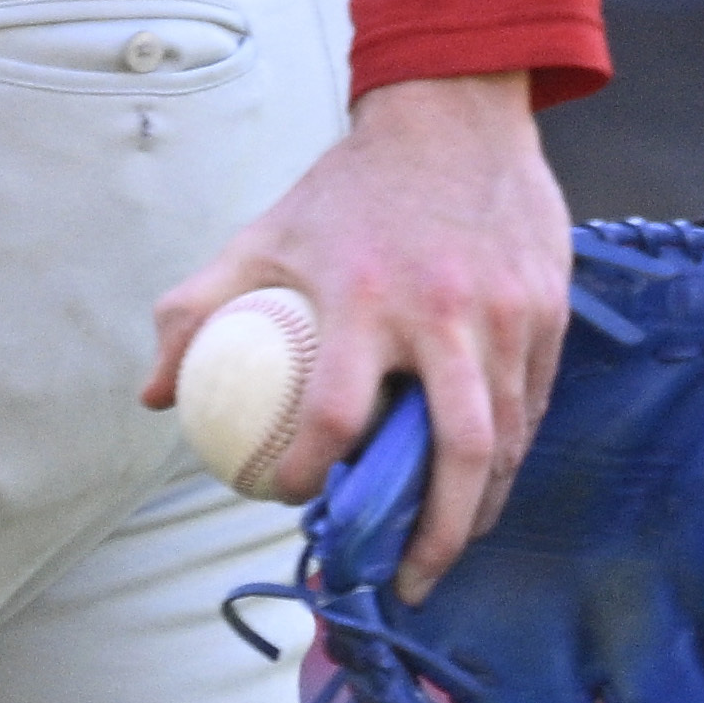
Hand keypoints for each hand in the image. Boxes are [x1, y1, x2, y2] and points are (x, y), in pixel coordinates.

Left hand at [145, 72, 569, 594]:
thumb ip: (196, 312)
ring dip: (476, 511)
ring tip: (439, 555)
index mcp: (363, 298)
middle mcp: (446, 314)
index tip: (290, 501)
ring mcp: (509, 319)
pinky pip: (532, 409)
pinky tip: (478, 492)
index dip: (311, 471)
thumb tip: (153, 398)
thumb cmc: (344, 191)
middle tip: (400, 584)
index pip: (337, 413)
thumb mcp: (260, 237)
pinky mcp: (550, 318)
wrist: (450, 119)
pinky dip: (507, 461)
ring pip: (505, 441)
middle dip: (434, 533)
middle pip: (454, 452)